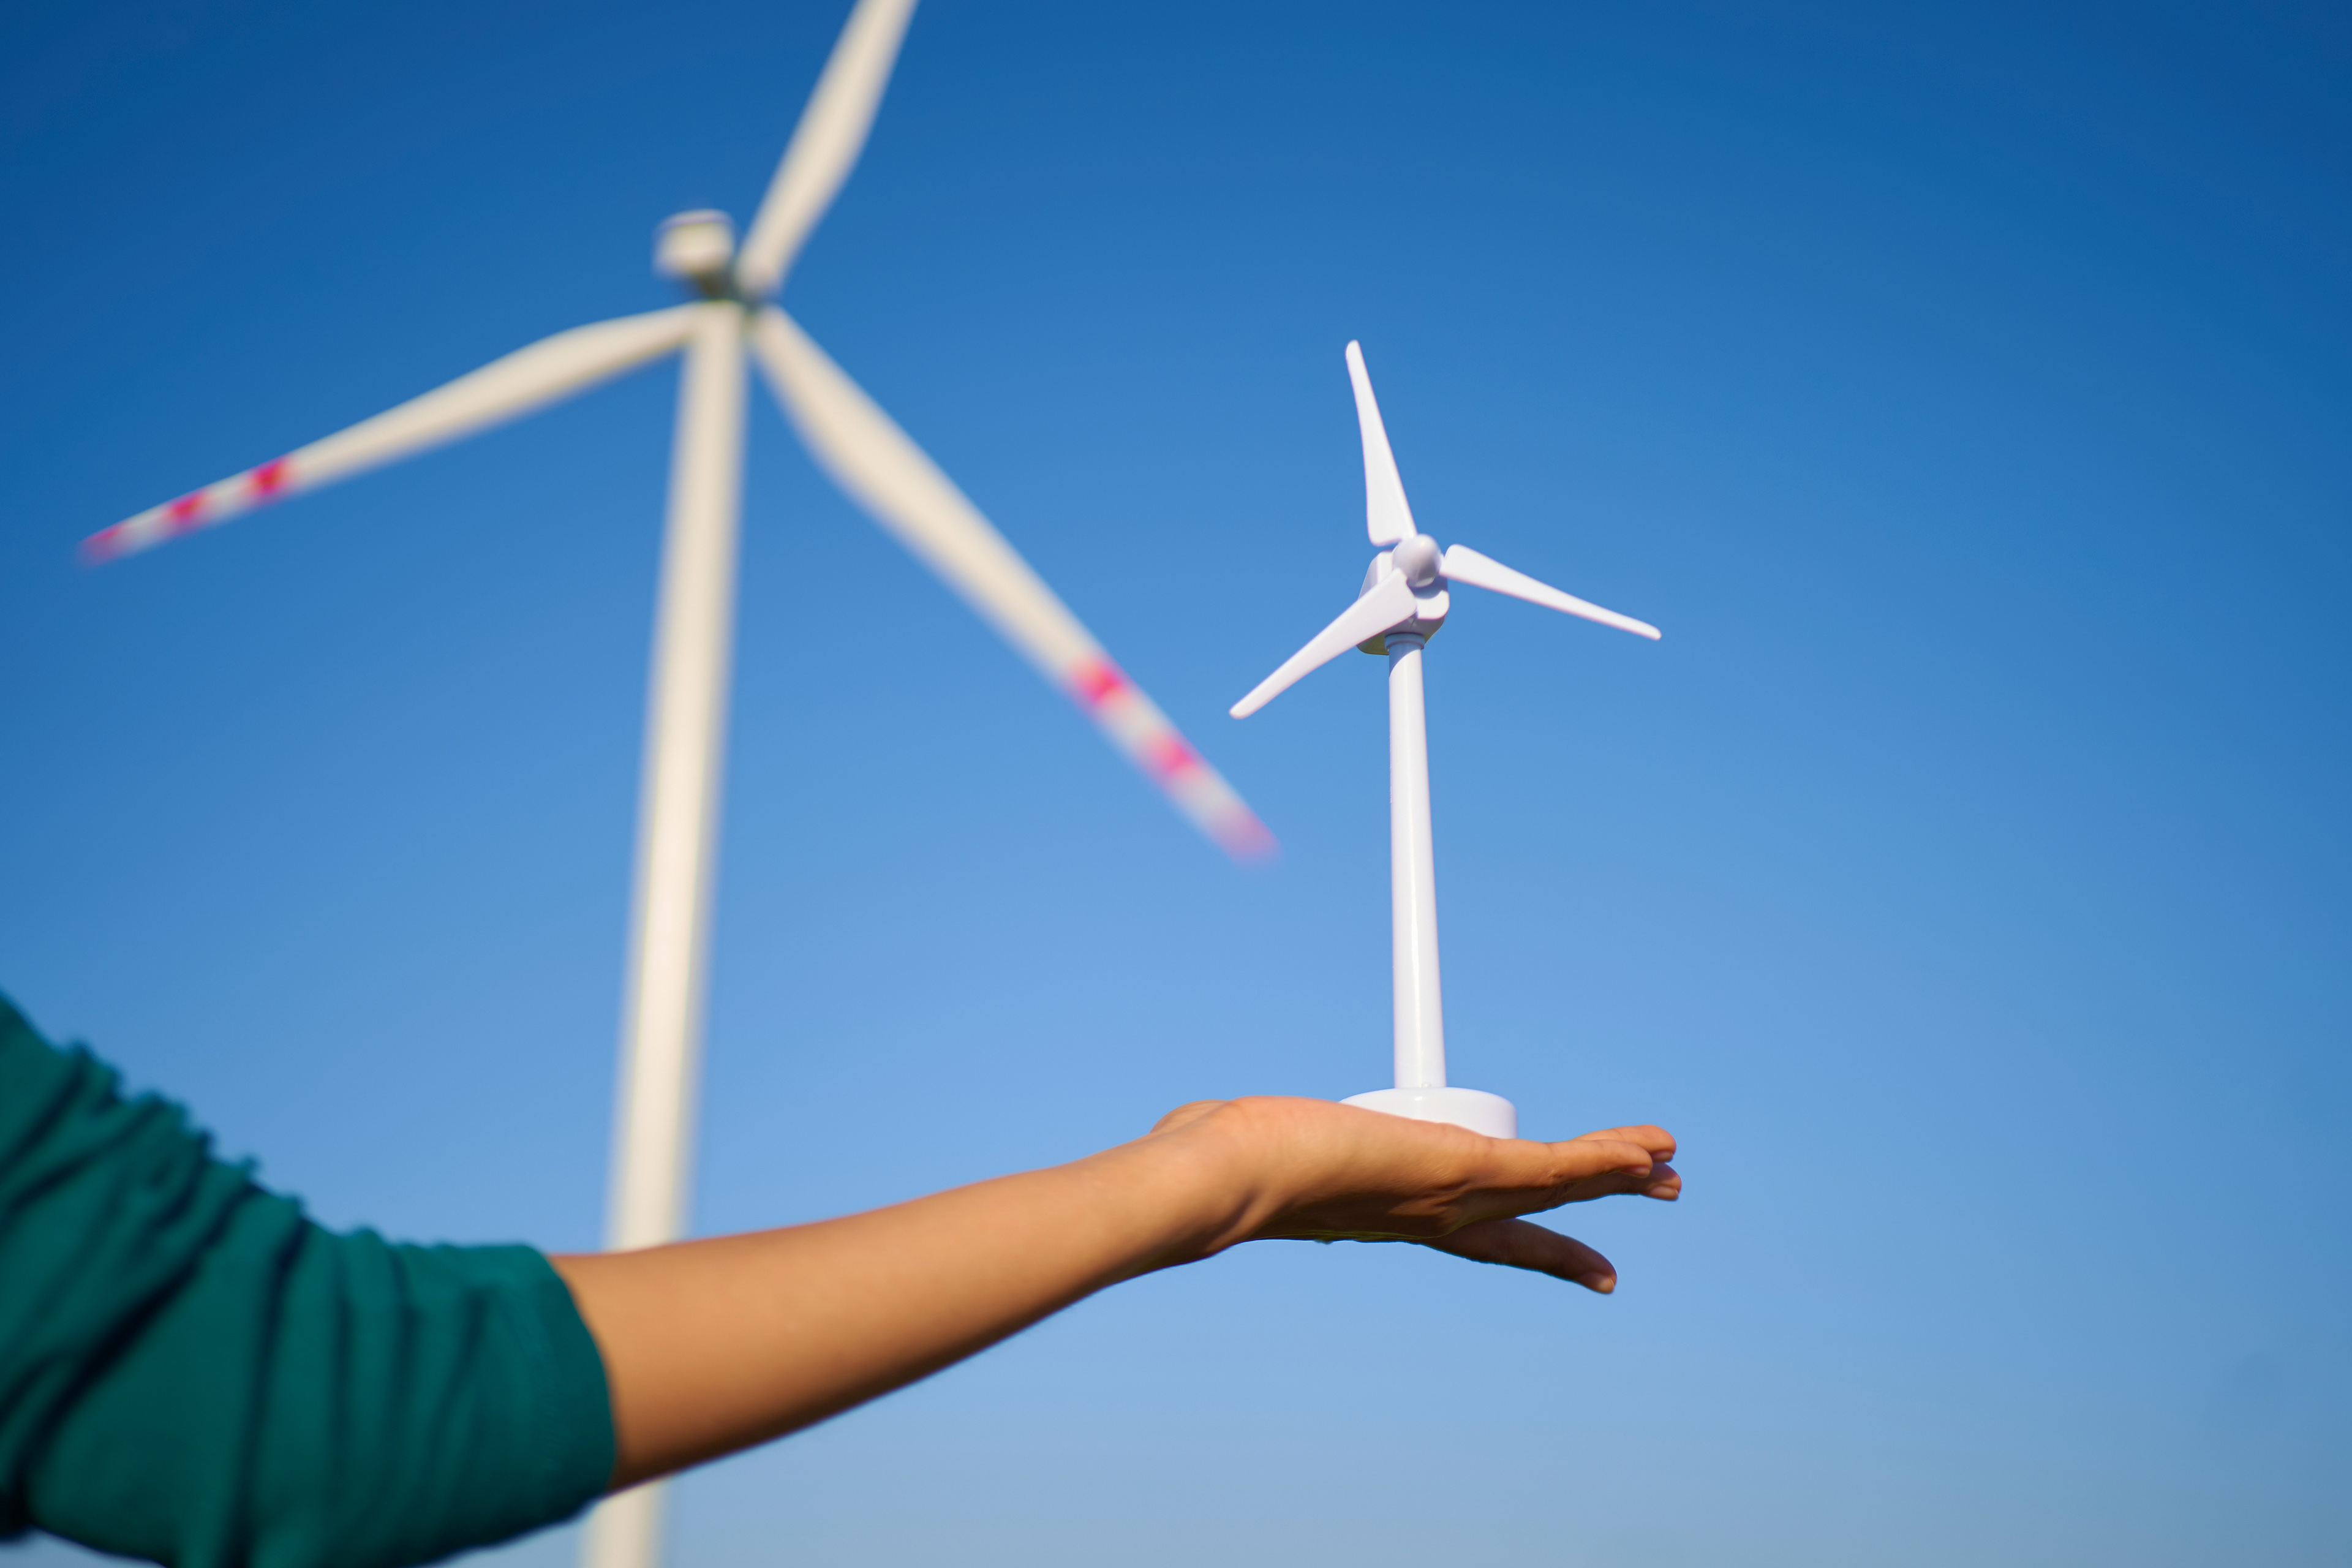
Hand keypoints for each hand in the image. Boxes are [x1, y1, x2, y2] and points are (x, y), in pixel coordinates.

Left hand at [1144, 1097, 1677, 1293]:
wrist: (1231, 1175)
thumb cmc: (1223, 1166)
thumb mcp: (1253, 1148)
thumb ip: (1240, 1140)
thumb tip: (1194, 1123)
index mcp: (1396, 1214)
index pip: (1483, 1235)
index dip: (1536, 1245)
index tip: (1580, 1264)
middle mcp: (1434, 1216)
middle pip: (1536, 1217)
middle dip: (1596, 1213)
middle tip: (1654, 1203)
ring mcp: (1455, 1196)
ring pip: (1556, 1185)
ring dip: (1616, 1173)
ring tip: (1670, 1167)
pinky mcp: (1465, 1168)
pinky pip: (1554, 1164)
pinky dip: (1606, 1157)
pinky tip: (1649, 1149)